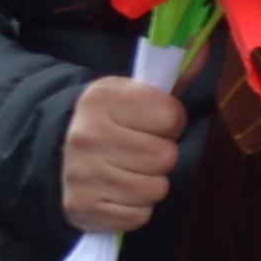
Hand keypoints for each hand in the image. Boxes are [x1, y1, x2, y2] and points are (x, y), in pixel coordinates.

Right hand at [58, 75, 188, 234]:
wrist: (57, 155)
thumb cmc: (109, 122)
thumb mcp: (133, 93)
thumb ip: (173, 77)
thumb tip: (204, 44)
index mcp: (103, 99)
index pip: (171, 116)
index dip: (169, 123)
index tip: (152, 123)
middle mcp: (88, 136)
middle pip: (165, 156)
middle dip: (161, 156)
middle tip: (140, 150)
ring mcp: (83, 174)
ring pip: (155, 189)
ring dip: (150, 183)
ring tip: (130, 170)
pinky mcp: (83, 207)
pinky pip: (139, 215)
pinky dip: (135, 207)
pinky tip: (119, 191)